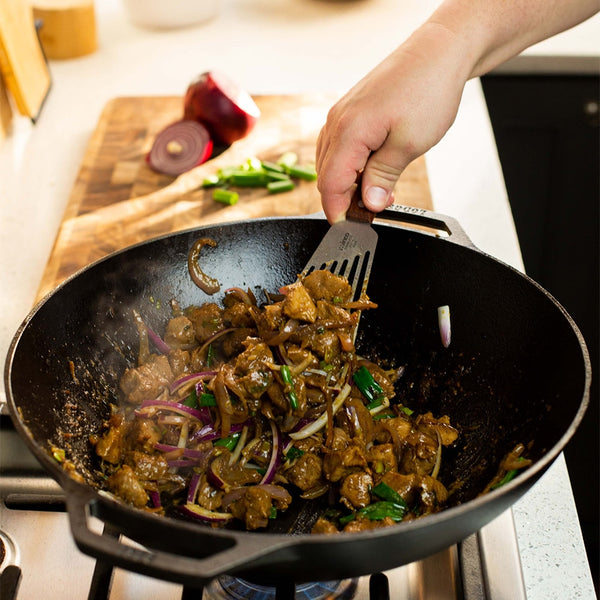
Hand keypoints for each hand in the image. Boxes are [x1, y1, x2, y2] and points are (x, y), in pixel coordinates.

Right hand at [316, 23, 472, 222]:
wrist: (439, 52)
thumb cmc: (428, 90)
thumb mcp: (408, 144)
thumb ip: (383, 178)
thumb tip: (368, 205)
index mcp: (348, 131)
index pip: (329, 185)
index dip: (338, 212)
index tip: (351, 229)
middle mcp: (337, 122)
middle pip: (327, 175)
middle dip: (346, 199)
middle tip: (374, 211)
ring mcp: (341, 114)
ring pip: (332, 162)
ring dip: (350, 183)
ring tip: (379, 191)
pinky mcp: (350, 111)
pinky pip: (340, 146)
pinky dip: (352, 164)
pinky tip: (372, 169)